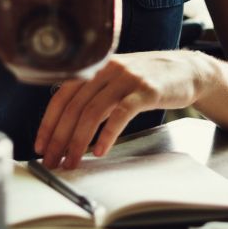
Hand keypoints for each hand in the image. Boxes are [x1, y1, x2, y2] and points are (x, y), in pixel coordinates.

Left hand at [35, 50, 207, 169]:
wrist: (187, 70)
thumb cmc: (148, 80)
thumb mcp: (116, 80)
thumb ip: (93, 95)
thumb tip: (66, 126)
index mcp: (95, 67)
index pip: (62, 95)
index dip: (48, 122)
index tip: (40, 145)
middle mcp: (107, 69)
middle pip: (75, 106)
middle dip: (60, 137)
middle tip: (52, 161)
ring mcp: (127, 78)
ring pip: (93, 111)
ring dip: (79, 141)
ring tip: (72, 161)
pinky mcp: (146, 90)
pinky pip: (121, 113)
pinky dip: (107, 134)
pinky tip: (101, 151)